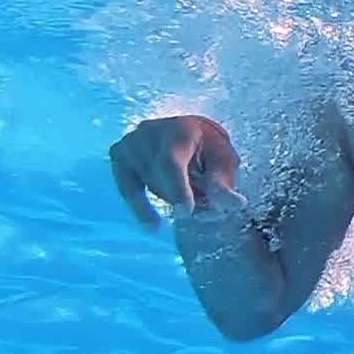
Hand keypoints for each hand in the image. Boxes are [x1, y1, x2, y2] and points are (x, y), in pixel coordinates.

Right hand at [108, 115, 241, 228]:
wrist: (185, 129)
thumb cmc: (208, 146)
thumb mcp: (223, 159)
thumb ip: (223, 181)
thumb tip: (235, 205)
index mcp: (179, 129)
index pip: (170, 163)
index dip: (177, 189)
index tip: (185, 212)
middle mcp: (149, 132)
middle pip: (160, 178)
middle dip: (181, 197)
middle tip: (203, 209)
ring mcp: (130, 142)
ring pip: (148, 185)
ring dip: (169, 198)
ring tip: (190, 197)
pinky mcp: (119, 154)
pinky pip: (128, 188)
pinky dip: (141, 207)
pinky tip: (152, 225)